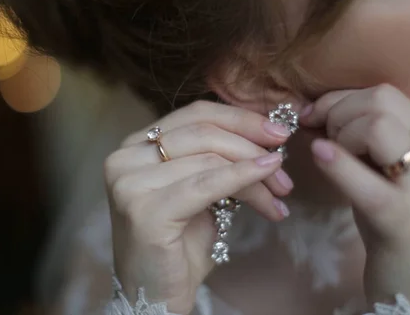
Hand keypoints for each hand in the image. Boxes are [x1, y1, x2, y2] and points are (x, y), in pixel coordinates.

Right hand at [105, 101, 291, 313]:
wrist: (156, 295)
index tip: (278, 132)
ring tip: (280, 193)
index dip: (240, 118)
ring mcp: (129, 183)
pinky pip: (206, 184)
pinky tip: (267, 187)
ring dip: (255, 173)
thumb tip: (266, 137)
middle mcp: (124, 158)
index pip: (195, 115)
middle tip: (285, 169)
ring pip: (210, 158)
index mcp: (135, 146)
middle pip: (203, 133)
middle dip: (252, 146)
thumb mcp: (199, 190)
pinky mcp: (144, 210)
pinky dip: (242, 179)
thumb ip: (218, 160)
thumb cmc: (179, 244)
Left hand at [301, 84, 409, 305]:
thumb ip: (367, 135)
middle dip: (337, 112)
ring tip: (330, 155)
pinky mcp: (404, 218)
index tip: (313, 114)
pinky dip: (336, 162)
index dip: (340, 99)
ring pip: (377, 126)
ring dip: (339, 133)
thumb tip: (317, 108)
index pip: (387, 93)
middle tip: (322, 137)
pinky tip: (319, 155)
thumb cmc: (397, 220)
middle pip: (382, 100)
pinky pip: (364, 178)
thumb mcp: (391, 168)